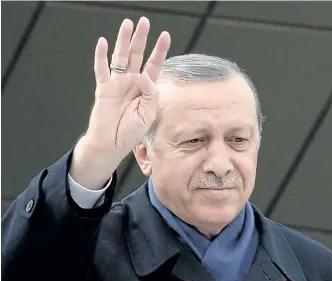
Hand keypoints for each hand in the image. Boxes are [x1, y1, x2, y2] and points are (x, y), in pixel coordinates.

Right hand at [70, 17, 170, 188]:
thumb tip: (145, 75)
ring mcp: (117, 84)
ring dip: (123, 41)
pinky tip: (103, 42)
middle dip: (142, 39)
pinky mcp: (103, 88)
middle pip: (138, 56)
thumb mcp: (148, 115)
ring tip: (127, 24)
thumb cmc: (131, 132)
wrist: (111, 143)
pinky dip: (101, 56)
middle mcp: (132, 83)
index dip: (159, 51)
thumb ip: (150, 95)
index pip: (154, 66)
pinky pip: (102, 69)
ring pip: (121, 57)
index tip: (165, 36)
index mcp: (146, 90)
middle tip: (145, 22)